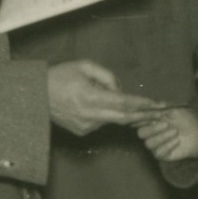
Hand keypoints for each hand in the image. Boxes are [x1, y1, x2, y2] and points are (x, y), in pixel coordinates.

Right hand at [47, 60, 161, 134]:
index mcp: (90, 97)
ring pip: (112, 119)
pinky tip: (92, 105)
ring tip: (108, 98)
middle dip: (145, 116)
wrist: (35, 97)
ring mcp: (86, 126)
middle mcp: (90, 115)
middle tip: (162, 114)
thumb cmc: (59, 77)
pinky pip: (101, 122)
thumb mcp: (83, 66)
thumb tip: (120, 89)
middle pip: (125, 118)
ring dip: (120, 111)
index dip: (142, 104)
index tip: (158, 104)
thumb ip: (106, 76)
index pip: (123, 102)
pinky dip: (105, 114)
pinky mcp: (83, 132)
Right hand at [135, 107, 197, 161]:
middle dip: (153, 129)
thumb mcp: (175, 110)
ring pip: (149, 144)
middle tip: (167, 124)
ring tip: (175, 132)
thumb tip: (153, 104)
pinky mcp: (161, 155)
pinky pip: (158, 153)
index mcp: (150, 121)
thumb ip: (163, 108)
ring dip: (162, 137)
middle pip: (141, 133)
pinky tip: (177, 141)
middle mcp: (150, 134)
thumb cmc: (185, 120)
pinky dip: (168, 146)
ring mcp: (155, 145)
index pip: (139, 120)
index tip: (154, 115)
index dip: (144, 118)